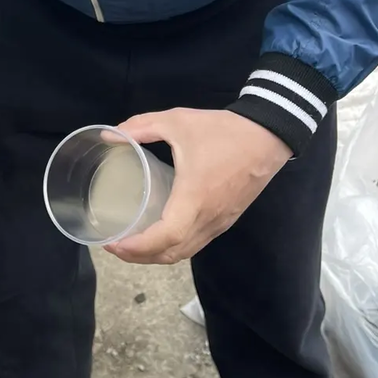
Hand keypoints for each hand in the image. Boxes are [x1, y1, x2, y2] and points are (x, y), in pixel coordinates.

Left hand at [104, 109, 290, 265]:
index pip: (165, 238)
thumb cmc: (223, 130)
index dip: (137, 247)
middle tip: (114, 245)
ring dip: (157, 255)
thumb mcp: (177, 121)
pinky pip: (196, 243)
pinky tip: (160, 234)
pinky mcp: (226, 220)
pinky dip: (174, 247)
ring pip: (185, 252)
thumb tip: (109, 135)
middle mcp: (208, 219)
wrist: (269, 135)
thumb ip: (141, 126)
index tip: (113, 243)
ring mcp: (219, 223)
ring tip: (132, 243)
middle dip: (139, 256)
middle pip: (172, 254)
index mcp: (194, 199)